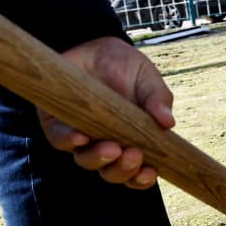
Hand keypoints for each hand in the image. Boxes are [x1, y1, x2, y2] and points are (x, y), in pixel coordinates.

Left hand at [38, 36, 171, 189]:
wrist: (98, 46)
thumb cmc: (128, 68)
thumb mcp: (149, 81)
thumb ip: (159, 100)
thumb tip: (168, 123)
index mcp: (132, 140)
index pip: (136, 171)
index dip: (141, 179)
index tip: (150, 172)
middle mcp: (106, 143)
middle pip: (111, 172)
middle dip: (122, 170)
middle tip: (133, 155)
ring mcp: (81, 136)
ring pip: (86, 160)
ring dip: (99, 159)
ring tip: (112, 148)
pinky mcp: (57, 124)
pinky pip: (60, 139)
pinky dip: (69, 141)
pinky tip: (80, 136)